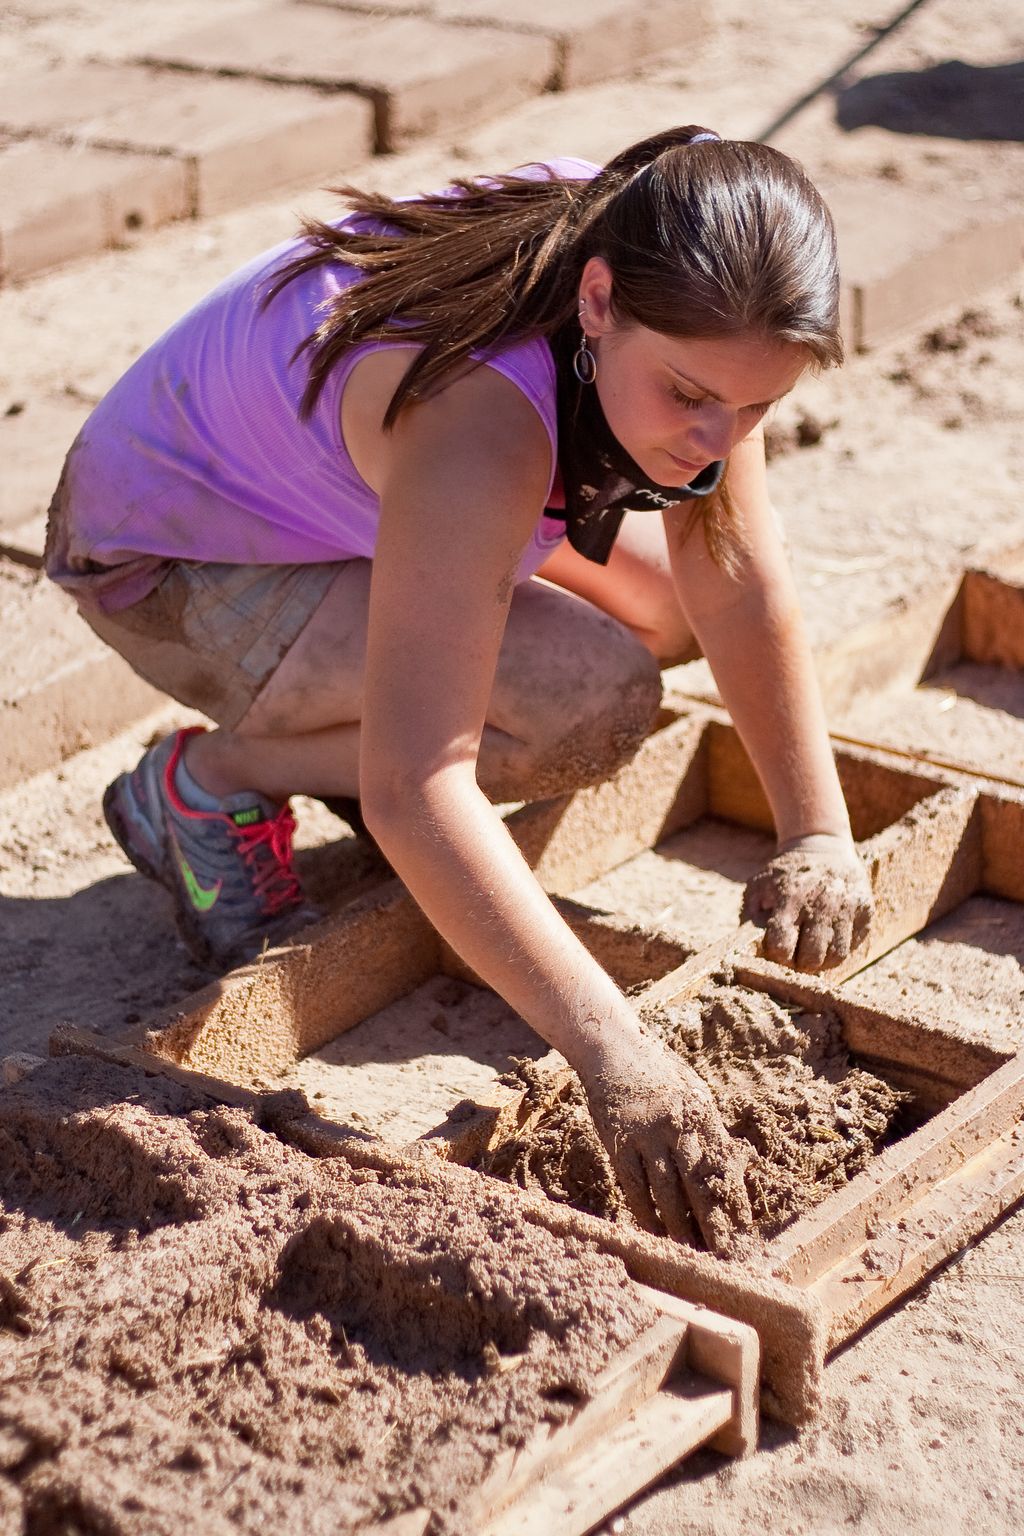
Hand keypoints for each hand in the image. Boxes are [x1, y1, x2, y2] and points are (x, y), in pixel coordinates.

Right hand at [577, 1032, 754, 1257]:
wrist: (613, 1047)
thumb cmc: (657, 1071)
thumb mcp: (692, 1091)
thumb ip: (707, 1128)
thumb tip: (728, 1169)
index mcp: (702, 1112)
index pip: (724, 1168)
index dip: (734, 1201)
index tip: (744, 1230)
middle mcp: (678, 1125)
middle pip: (699, 1185)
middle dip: (713, 1224)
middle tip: (724, 1255)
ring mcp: (646, 1134)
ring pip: (667, 1192)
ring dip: (679, 1227)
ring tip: (690, 1253)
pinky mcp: (619, 1141)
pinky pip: (635, 1186)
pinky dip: (646, 1212)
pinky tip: (655, 1231)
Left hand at [741, 832, 872, 970]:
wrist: (821, 845)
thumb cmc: (785, 874)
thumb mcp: (759, 886)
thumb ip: (752, 916)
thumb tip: (754, 947)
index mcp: (791, 897)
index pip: (782, 945)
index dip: (777, 955)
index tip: (776, 949)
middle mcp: (822, 902)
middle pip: (812, 957)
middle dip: (799, 964)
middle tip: (795, 956)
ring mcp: (848, 906)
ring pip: (837, 956)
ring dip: (822, 962)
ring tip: (812, 952)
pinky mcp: (866, 910)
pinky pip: (854, 945)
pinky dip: (840, 949)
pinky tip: (828, 938)